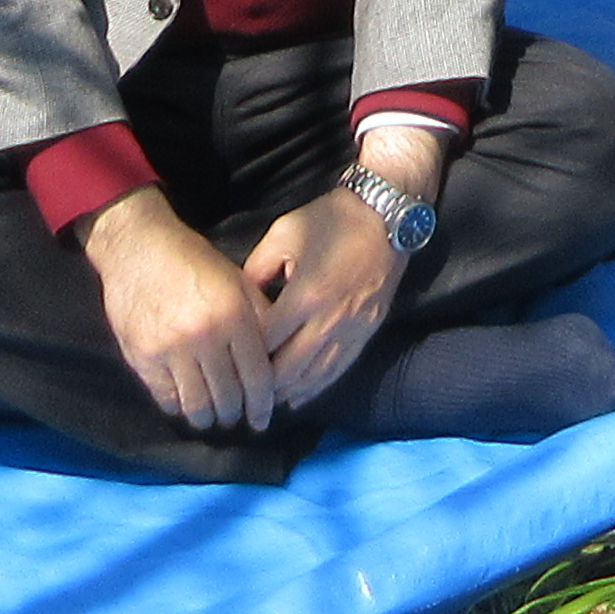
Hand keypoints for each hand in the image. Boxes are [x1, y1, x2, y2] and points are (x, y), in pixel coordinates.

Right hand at [87, 194, 283, 431]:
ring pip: (197, 406)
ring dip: (209, 417)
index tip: (262, 419)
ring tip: (213, 415)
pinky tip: (186, 401)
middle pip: (228, 397)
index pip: (256, 377)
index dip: (262, 405)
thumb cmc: (194, 262)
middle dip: (236, 414)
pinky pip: (167, 399)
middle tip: (238, 416)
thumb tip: (277, 354)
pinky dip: (179, 406)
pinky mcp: (143, 358)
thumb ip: (258, 316)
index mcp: (233, 316)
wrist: (138, 249)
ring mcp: (170, 350)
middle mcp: (204, 337)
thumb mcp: (236, 280)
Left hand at [246, 188, 406, 410]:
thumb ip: (256, 269)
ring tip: (265, 397)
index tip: (229, 357)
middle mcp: (329, 320)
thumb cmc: (331, 220)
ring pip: (313, 377)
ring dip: (287, 391)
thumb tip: (240, 301)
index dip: (245, 353)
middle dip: (262, 382)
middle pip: (288, 369)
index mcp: (306, 295)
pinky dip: (315, 388)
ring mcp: (351, 330)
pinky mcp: (366, 333)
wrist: (385, 216)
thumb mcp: (283, 234)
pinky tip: (298, 396)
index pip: (266, 341)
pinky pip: (338, 371)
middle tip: (241, 386)